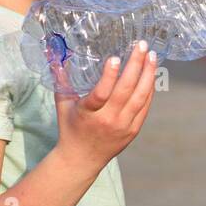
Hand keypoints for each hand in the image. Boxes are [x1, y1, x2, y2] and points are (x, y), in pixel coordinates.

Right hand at [52, 40, 155, 172]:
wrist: (82, 159)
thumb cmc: (71, 128)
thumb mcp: (62, 105)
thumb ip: (61, 80)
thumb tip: (54, 54)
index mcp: (88, 114)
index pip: (101, 94)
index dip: (109, 76)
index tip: (115, 58)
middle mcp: (108, 120)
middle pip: (126, 91)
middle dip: (136, 66)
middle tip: (141, 46)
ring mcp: (123, 126)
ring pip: (140, 98)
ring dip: (148, 75)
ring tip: (151, 56)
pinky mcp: (133, 130)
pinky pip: (145, 107)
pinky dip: (149, 90)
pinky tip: (151, 75)